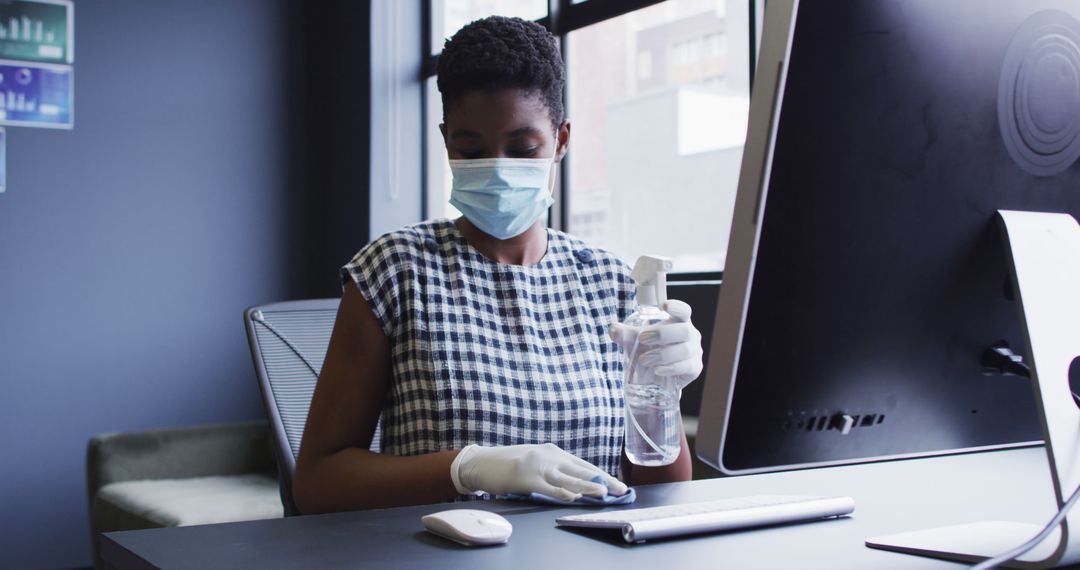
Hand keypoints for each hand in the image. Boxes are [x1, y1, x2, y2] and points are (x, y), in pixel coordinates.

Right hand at [450, 443, 627, 500]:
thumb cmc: (509, 464)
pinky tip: (572, 497)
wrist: (481, 462)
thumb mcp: (536, 461)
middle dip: (603, 481)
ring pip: (568, 478)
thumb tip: (578, 486)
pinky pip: (547, 487)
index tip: (618, 485)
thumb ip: (555, 471)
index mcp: (554, 452)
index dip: (602, 475)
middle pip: (581, 470)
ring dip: (587, 486)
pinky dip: (561, 492)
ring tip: (603, 492)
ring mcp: (538, 466)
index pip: (583, 465)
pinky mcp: (525, 478)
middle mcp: (549, 456)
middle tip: (620, 490)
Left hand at [610, 299, 704, 389]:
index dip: (676, 307)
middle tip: (642, 339)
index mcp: (678, 321)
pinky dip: (670, 368)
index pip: (684, 310)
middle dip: (662, 334)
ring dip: (662, 354)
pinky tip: (657, 370)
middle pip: (684, 330)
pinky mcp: (694, 368)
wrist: (657, 376)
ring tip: (644, 359)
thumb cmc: (650, 350)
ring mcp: (695, 351)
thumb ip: (625, 335)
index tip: (664, 306)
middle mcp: (690, 334)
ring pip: (684, 350)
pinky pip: (686, 366)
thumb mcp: (636, 341)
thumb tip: (614, 329)